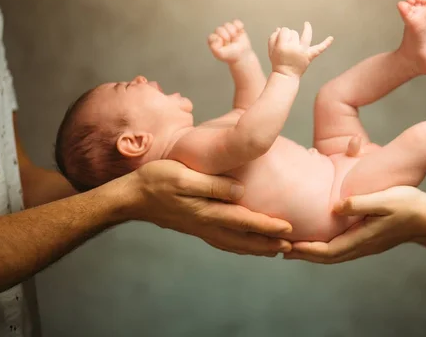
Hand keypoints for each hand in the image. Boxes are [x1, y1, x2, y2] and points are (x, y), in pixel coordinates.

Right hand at [127, 160, 292, 256]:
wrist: (133, 197)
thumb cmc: (158, 180)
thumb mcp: (183, 176)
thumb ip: (213, 184)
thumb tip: (240, 191)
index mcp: (207, 212)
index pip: (244, 222)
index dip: (267, 226)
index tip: (288, 229)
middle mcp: (207, 225)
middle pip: (244, 239)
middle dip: (269, 244)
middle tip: (292, 246)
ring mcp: (202, 229)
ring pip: (236, 244)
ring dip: (257, 248)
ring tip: (277, 250)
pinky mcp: (198, 228)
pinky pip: (225, 242)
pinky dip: (241, 247)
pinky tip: (248, 245)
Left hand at [208, 20, 253, 63]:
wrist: (243, 56)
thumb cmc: (231, 56)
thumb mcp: (220, 54)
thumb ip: (214, 48)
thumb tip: (218, 38)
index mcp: (213, 40)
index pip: (212, 36)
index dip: (218, 40)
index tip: (224, 46)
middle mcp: (219, 34)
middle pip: (219, 29)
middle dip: (226, 36)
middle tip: (230, 43)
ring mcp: (228, 30)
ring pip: (227, 25)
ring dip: (232, 32)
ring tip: (235, 38)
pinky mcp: (236, 28)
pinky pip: (236, 22)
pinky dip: (239, 26)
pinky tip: (239, 32)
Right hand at [268, 22, 332, 76]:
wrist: (285, 75)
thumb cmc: (277, 62)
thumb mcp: (270, 50)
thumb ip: (273, 38)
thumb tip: (279, 29)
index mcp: (282, 46)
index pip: (284, 30)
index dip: (283, 33)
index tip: (281, 39)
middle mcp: (293, 48)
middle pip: (294, 32)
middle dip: (290, 36)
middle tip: (287, 46)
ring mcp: (303, 52)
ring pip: (304, 35)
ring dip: (305, 31)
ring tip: (306, 26)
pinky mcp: (309, 57)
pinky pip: (319, 49)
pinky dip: (326, 44)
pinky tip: (331, 38)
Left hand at [284, 186, 425, 262]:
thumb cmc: (409, 206)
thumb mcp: (384, 200)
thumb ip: (359, 203)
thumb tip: (335, 207)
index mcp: (361, 238)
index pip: (326, 250)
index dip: (305, 250)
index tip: (286, 247)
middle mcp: (360, 246)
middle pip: (326, 257)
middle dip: (303, 254)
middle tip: (279, 249)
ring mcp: (364, 245)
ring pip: (332, 254)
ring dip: (312, 252)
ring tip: (293, 247)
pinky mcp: (368, 240)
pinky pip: (340, 248)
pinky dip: (324, 247)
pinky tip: (318, 239)